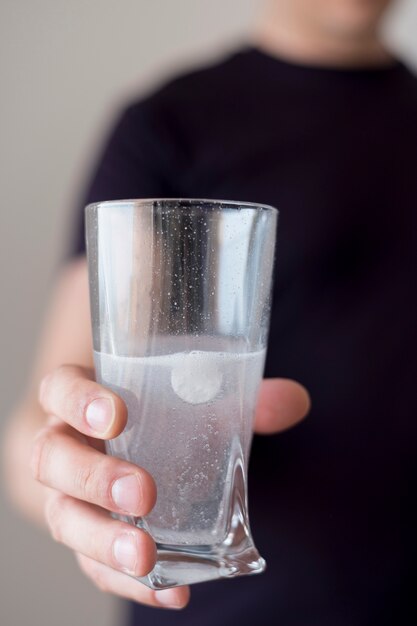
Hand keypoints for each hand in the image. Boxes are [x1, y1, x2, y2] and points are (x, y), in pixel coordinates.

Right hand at [32, 365, 308, 609]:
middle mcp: (63, 445)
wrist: (119, 447)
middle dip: (94, 478)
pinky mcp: (86, 538)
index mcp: (80, 397)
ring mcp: (68, 495)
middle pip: (52, 460)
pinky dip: (129, 583)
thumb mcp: (189, 397)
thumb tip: (295, 401)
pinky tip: (171, 593)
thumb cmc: (152, 413)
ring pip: (63, 518)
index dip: (79, 401)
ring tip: (146, 555)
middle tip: (142, 493)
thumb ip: (240, 396)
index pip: (60, 390)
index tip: (118, 416)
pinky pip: (94, 564)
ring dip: (102, 540)